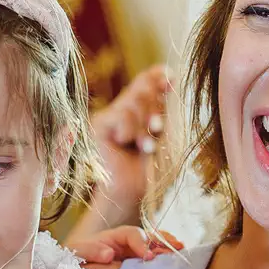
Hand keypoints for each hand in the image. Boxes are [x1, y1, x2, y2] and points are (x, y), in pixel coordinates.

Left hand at [73, 225, 183, 267]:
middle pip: (149, 236)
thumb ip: (91, 251)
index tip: (148, 257)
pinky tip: (176, 261)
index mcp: (115, 236)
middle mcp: (128, 241)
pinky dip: (166, 257)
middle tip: (177, 246)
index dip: (142, 244)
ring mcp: (135, 251)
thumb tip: (109, 255)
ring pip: (155, 244)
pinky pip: (155, 257)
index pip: (133, 235)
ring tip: (182, 249)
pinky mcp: (138, 263)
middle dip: (163, 240)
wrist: (76, 268)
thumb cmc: (77, 257)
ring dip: (168, 246)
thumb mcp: (78, 252)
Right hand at [91, 66, 173, 223]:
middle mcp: (123, 108)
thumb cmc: (154, 168)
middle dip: (155, 108)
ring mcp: (109, 116)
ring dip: (144, 125)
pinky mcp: (98, 126)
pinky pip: (120, 115)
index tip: (170, 79)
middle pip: (142, 87)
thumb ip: (164, 105)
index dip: (158, 76)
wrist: (135, 193)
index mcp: (141, 108)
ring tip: (144, 146)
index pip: (147, 78)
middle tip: (156, 130)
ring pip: (133, 100)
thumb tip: (169, 74)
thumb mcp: (166, 132)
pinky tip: (126, 144)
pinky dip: (130, 131)